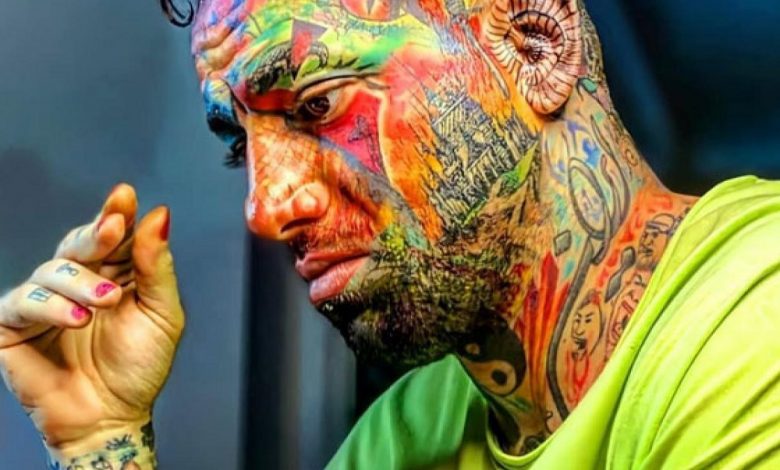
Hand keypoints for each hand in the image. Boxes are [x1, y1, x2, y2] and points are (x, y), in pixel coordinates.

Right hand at [0, 184, 183, 456]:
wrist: (113, 415)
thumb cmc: (139, 367)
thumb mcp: (163, 314)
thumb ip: (157, 266)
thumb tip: (159, 216)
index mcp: (115, 273)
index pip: (113, 234)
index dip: (117, 213)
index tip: (124, 197)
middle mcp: (78, 281)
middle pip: (79, 243)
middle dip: (96, 233)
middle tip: (113, 230)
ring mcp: (45, 301)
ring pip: (52, 269)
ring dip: (80, 281)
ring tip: (105, 302)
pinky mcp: (14, 325)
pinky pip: (23, 302)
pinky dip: (50, 306)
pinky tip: (76, 319)